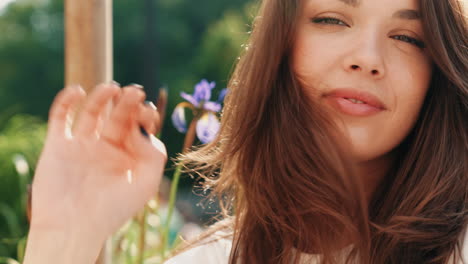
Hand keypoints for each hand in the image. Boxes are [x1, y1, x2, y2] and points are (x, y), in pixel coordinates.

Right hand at [28, 83, 166, 244]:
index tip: (147, 112)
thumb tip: (142, 128)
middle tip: (135, 92)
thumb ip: (154, 152)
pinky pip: (60, 117)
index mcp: (128, 156)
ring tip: (112, 88)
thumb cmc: (114, 209)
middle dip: (127, 103)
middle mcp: (106, 148)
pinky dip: (66, 101)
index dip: (144, 115)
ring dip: (101, 97)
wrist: (73, 228)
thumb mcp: (146, 183)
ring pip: (92, 112)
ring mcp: (82, 145)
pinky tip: (78, 91)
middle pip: (118, 116)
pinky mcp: (58, 145)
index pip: (138, 126)